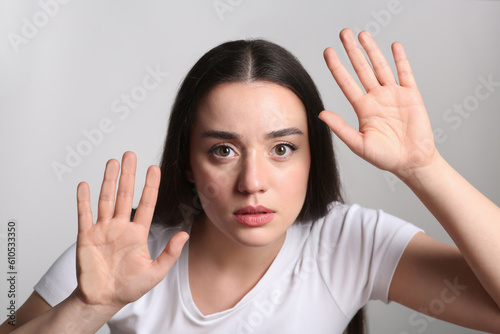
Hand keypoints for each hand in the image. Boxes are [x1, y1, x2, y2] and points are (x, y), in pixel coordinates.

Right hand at [74, 152, 188, 310]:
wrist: (103, 300)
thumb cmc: (129, 287)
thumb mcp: (155, 272)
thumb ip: (170, 253)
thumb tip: (185, 234)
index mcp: (137, 233)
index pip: (146, 204)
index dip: (150, 186)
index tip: (154, 168)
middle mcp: (120, 227)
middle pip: (125, 195)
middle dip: (128, 175)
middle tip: (131, 154)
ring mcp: (102, 230)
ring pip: (106, 199)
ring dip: (109, 181)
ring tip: (113, 162)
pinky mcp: (86, 236)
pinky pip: (84, 214)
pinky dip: (84, 200)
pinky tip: (85, 184)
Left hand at [319, 28, 437, 178]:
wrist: (412, 162)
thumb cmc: (385, 157)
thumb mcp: (359, 144)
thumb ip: (341, 128)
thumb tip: (321, 114)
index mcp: (363, 108)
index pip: (346, 82)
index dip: (337, 67)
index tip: (327, 51)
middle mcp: (376, 98)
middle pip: (361, 69)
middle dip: (352, 51)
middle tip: (344, 33)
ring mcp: (394, 95)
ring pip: (380, 67)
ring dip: (372, 50)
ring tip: (363, 34)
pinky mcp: (411, 96)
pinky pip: (405, 73)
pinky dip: (400, 59)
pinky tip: (394, 46)